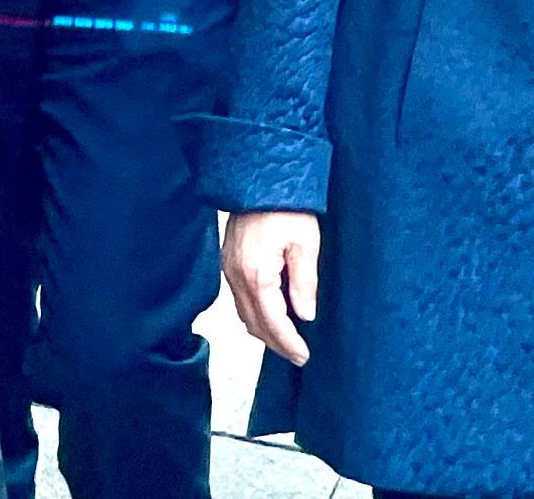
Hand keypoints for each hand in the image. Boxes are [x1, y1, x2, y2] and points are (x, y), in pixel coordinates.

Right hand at [224, 211, 321, 365]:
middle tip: (298, 354)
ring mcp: (228, 270)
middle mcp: (236, 276)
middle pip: (254, 323)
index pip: (271, 321)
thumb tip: (305, 315)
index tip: (303, 356)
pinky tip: (271, 314)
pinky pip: (239, 299)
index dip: (288, 343)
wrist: (260, 177)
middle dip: (276, 343)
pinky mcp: (228, 263)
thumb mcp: (306, 243)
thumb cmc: (287, 206)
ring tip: (288, 339)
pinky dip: (255, 313)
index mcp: (256, 274)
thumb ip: (304, 283)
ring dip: (264, 330)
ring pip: (244, 313)